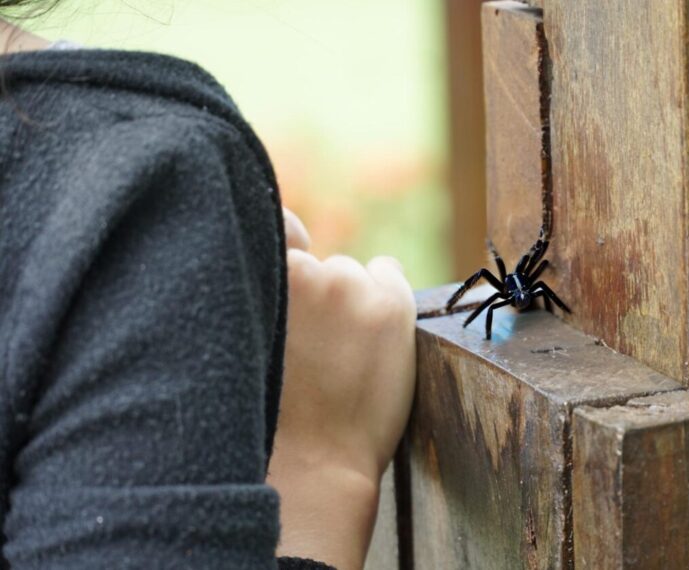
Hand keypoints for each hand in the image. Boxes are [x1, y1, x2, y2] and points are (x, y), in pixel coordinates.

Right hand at [268, 211, 416, 568]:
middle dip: (318, 291)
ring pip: (352, 274)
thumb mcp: (241, 337)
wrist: (312, 467)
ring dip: (351, 300)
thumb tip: (284, 240)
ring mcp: (348, 285)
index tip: (290, 285)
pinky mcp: (390, 304)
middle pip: (318, 263)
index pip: (278, 227)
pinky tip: (370, 336)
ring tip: (339, 354)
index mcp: (257, 275)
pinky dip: (384, 296)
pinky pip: (388, 274)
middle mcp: (302, 269)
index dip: (284, 255)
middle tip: (313, 343)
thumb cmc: (268, 412)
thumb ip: (254, 290)